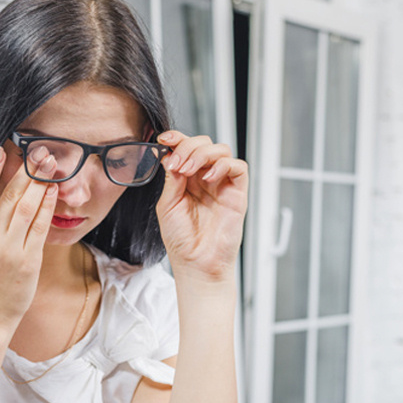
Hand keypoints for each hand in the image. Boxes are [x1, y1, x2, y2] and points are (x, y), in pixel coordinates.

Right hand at [0, 146, 57, 329]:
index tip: (1, 152)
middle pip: (8, 198)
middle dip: (26, 172)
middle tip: (39, 151)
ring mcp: (10, 251)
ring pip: (27, 209)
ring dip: (40, 184)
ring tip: (50, 164)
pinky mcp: (29, 261)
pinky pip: (40, 228)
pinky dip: (47, 207)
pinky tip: (52, 191)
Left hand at [155, 131, 248, 281]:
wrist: (195, 264)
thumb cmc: (181, 240)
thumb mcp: (167, 204)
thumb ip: (171, 179)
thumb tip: (171, 155)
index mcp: (187, 179)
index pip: (185, 148)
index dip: (177, 138)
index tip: (164, 138)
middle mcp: (205, 179)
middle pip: (204, 143)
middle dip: (188, 146)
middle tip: (177, 163)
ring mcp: (222, 185)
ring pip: (221, 150)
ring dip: (202, 153)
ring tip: (189, 169)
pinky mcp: (237, 194)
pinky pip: (238, 167)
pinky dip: (223, 165)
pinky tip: (207, 178)